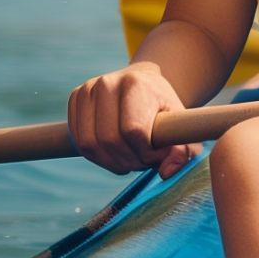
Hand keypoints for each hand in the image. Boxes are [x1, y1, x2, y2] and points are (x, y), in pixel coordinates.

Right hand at [66, 63, 195, 176]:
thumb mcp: (182, 128)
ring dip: (110, 163)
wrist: (144, 83)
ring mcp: (87, 90)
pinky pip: (78, 141)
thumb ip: (183, 152)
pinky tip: (114, 154)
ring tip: (129, 161)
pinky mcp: (75, 99)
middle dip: (128, 161)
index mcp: (136, 84)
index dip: (145, 153)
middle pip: (110, 140)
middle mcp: (107, 83)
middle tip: (143, 162)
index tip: (158, 157)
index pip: (133, 131)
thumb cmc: (164, 109)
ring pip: (89, 144)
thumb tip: (166, 173)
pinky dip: (97, 157)